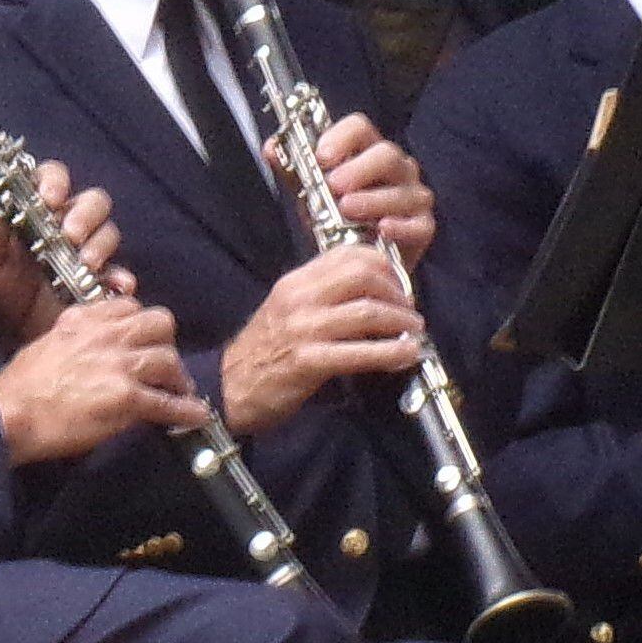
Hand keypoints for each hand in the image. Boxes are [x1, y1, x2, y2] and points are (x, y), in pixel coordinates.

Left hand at [0, 165, 119, 345]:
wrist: (11, 336)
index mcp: (35, 210)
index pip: (52, 178)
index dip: (54, 181)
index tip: (49, 198)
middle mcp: (65, 224)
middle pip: (91, 201)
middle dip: (85, 214)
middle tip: (70, 235)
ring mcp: (86, 251)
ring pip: (108, 231)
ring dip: (100, 244)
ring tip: (86, 263)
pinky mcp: (100, 280)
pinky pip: (119, 272)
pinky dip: (120, 277)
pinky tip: (115, 285)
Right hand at [0, 292, 205, 464]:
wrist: (10, 415)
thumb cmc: (20, 388)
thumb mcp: (49, 343)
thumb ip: (76, 337)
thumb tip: (92, 348)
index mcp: (84, 319)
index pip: (130, 307)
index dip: (141, 326)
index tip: (142, 342)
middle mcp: (105, 336)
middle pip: (160, 324)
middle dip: (167, 344)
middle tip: (164, 365)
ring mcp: (118, 366)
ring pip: (169, 360)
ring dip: (178, 379)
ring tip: (179, 392)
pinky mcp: (126, 399)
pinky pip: (169, 403)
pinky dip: (186, 411)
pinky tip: (195, 416)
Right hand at [216, 245, 420, 435]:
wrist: (227, 388)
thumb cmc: (264, 352)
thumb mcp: (288, 311)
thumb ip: (323, 296)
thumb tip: (372, 292)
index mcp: (296, 282)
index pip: (350, 254)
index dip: (386, 267)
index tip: (399, 287)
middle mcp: (299, 298)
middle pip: (365, 275)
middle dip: (398, 292)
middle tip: (409, 312)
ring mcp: (303, 329)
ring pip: (368, 311)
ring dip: (401, 323)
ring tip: (414, 334)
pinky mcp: (308, 361)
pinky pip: (361, 352)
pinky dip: (392, 353)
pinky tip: (406, 356)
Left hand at [305, 114, 432, 262]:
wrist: (357, 260)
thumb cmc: (337, 220)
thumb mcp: (310, 193)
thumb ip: (292, 170)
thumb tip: (270, 146)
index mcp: (368, 152)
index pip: (361, 128)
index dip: (341, 137)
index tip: (321, 155)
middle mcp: (396, 169)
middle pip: (386, 154)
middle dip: (359, 168)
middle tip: (334, 184)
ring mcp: (413, 197)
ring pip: (403, 190)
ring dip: (373, 198)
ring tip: (347, 209)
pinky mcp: (423, 228)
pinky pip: (418, 224)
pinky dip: (400, 226)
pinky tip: (382, 229)